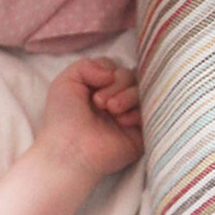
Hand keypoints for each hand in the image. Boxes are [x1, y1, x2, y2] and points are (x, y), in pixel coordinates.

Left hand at [36, 57, 142, 179]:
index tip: (93, 89)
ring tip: (111, 110)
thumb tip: (112, 72)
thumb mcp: (65, 82)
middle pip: (131, 77)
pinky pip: (151, 113)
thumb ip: (87, 65)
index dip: (108, 71)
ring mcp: (127, 117)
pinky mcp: (140, 134)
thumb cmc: (63, 118)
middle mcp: (113, 102)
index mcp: (97, 90)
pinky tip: (122, 122)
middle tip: (100, 103)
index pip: (115, 69)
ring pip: (142, 92)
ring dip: (127, 96)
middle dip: (118, 84)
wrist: (71, 149)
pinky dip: (137, 112)